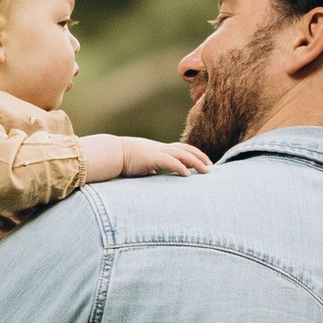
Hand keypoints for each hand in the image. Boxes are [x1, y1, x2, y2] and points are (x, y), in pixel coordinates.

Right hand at [75, 133, 211, 181]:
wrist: (111, 153)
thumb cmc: (124, 159)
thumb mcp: (141, 163)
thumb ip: (149, 167)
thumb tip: (153, 173)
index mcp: (159, 149)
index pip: (181, 149)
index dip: (194, 154)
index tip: (204, 163)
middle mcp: (161, 148)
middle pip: (186, 149)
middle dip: (200, 157)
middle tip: (211, 167)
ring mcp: (157, 152)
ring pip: (182, 154)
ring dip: (196, 162)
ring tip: (206, 171)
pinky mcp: (151, 158)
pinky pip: (169, 162)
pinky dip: (180, 167)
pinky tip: (187, 174)